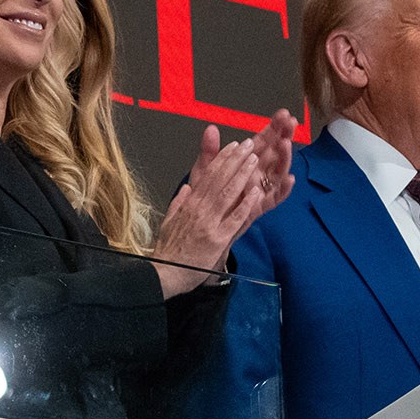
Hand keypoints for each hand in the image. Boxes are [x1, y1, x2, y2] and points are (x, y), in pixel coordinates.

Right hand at [153, 140, 266, 295]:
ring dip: (242, 174)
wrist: (164, 274)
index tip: (233, 146)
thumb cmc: (168, 251)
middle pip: (220, 179)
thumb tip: (186, 188)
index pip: (208, 176)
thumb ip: (179, 203)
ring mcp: (209, 223)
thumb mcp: (169, 222)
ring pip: (228, 193)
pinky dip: (245, 204)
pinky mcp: (217, 239)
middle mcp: (199, 210)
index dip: (222, 159)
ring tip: (254, 160)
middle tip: (249, 145)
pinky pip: (234, 218)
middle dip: (236, 160)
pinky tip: (255, 192)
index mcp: (189, 204)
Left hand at [182, 114, 298, 228]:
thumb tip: (210, 128)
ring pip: (278, 172)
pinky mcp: (260, 206)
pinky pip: (275, 198)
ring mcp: (260, 189)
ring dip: (284, 158)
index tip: (283, 114)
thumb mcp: (205, 171)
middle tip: (291, 122)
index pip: (263, 140)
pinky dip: (284, 190)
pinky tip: (290, 179)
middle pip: (275, 152)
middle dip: (284, 136)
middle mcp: (257, 173)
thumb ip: (210, 151)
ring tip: (286, 144)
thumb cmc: (206, 197)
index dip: (273, 127)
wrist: (203, 225)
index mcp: (245, 162)